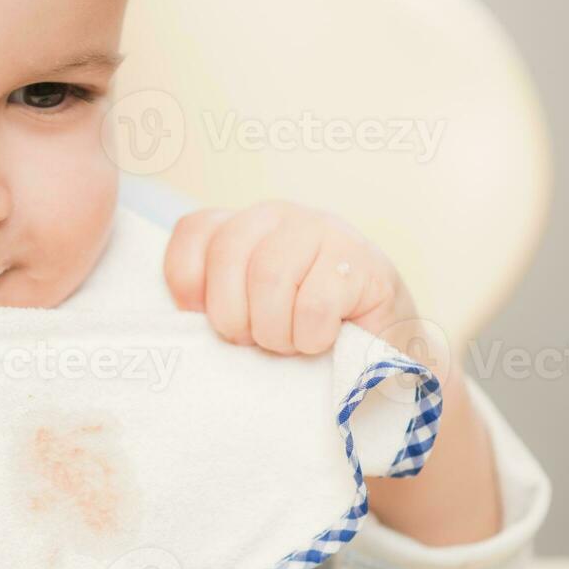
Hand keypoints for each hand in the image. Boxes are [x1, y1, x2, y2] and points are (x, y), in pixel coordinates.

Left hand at [163, 201, 417, 356]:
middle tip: (256, 341)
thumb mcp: (243, 314)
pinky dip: (310, 337)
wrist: (382, 352)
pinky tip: (323, 341)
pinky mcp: (362, 261)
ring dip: (274, 330)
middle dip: (233, 316)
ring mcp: (323, 229)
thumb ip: (211, 301)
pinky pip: (313, 305)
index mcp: (241, 225)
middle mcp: (278, 215)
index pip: (192, 232)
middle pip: (228, 255)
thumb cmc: (300, 333)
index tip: (208, 320)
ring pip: (269, 277)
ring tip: (291, 343)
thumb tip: (185, 315)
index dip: (190, 285)